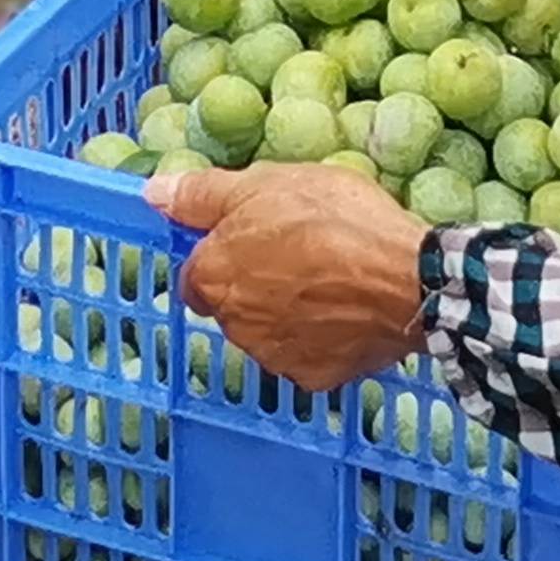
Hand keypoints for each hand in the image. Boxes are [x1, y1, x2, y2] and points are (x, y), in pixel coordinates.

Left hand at [149, 162, 431, 390]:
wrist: (407, 276)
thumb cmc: (334, 219)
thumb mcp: (266, 182)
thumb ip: (202, 193)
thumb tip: (152, 194)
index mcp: (212, 276)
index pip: (198, 272)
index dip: (226, 252)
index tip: (260, 236)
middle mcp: (234, 325)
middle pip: (234, 304)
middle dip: (258, 283)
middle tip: (302, 253)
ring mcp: (275, 357)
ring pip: (269, 333)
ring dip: (288, 313)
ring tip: (331, 281)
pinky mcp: (316, 378)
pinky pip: (311, 355)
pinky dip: (324, 339)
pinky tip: (350, 312)